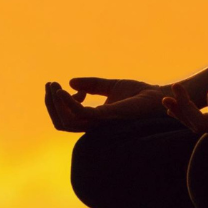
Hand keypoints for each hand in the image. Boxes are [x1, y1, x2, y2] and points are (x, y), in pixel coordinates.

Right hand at [44, 77, 170, 131]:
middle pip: (61, 123)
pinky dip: (66, 102)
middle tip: (50, 84)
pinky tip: (63, 90)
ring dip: (55, 103)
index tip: (66, 87)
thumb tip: (71, 82)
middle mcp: (95, 125)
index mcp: (94, 120)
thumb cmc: (138, 93)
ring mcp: (100, 122)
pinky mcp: (107, 116)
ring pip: (66, 122)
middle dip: (51, 104)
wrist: (157, 95)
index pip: (67, 119)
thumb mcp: (111, 86)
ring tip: (53, 85)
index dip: (59, 103)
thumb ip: (92, 84)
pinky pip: (79, 114)